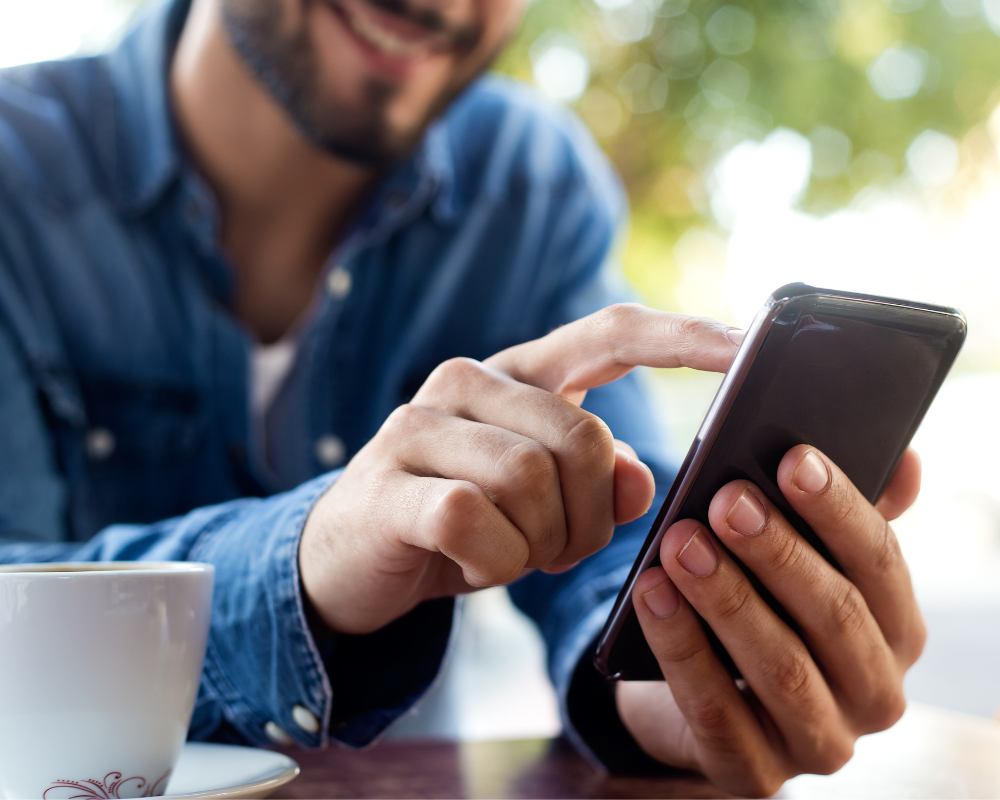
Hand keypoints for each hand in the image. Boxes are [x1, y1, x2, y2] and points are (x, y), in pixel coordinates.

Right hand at [299, 304, 741, 633]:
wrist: (351, 560)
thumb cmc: (463, 525)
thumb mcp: (546, 508)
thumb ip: (603, 484)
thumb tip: (646, 478)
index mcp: (519, 375)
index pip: (611, 334)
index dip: (682, 336)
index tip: (750, 342)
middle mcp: (469, 381)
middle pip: (584, 437)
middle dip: (591, 516)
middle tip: (560, 548)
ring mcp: (420, 425)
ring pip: (531, 479)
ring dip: (539, 544)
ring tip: (513, 556)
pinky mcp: (389, 480)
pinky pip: (474, 520)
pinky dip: (493, 562)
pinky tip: (472, 565)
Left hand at [618, 446, 924, 796]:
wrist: (696, 691)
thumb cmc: (761, 607)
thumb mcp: (801, 560)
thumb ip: (843, 515)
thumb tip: (903, 459)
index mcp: (895, 631)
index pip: (881, 563)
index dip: (839, 509)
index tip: (793, 459)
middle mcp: (874, 693)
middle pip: (835, 615)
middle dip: (778, 552)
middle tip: (725, 500)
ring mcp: (819, 742)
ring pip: (781, 668)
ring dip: (727, 598)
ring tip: (679, 543)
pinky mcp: (755, 773)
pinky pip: (717, 713)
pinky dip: (682, 650)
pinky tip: (651, 596)